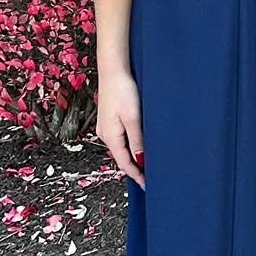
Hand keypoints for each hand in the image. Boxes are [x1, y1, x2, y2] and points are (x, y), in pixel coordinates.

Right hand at [97, 68, 145, 188]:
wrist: (113, 69)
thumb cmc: (123, 90)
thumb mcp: (133, 118)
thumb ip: (137, 140)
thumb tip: (140, 160)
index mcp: (110, 136)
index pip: (124, 163)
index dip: (136, 175)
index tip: (147, 185)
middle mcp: (105, 133)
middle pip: (121, 157)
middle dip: (135, 168)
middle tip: (150, 177)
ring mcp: (106, 126)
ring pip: (121, 147)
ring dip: (133, 156)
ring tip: (147, 165)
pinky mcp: (110, 119)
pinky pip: (121, 138)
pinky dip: (130, 146)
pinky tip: (139, 146)